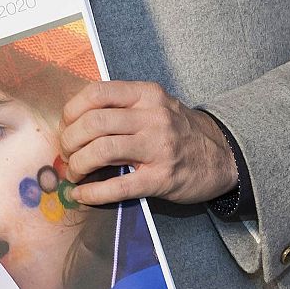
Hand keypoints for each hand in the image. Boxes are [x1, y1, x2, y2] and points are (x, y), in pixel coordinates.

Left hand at [60, 80, 236, 204]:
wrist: (223, 156)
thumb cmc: (179, 129)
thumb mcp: (155, 104)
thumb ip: (122, 106)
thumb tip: (75, 119)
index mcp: (146, 94)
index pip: (97, 93)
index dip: (72, 110)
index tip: (66, 125)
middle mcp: (152, 117)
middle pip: (93, 123)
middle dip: (69, 141)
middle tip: (66, 153)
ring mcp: (158, 148)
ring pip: (101, 151)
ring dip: (77, 165)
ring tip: (74, 172)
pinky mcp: (161, 178)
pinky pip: (118, 186)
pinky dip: (92, 193)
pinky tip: (81, 195)